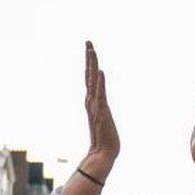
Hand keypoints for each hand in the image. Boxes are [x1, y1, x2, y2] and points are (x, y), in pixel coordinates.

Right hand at [83, 41, 119, 168]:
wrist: (103, 153)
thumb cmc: (105, 139)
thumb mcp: (103, 120)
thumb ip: (100, 112)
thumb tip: (100, 109)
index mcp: (92, 101)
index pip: (90, 78)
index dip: (90, 63)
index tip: (90, 49)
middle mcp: (91, 101)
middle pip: (89, 75)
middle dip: (89, 58)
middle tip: (89, 41)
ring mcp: (95, 106)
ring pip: (93, 81)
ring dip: (93, 65)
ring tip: (92, 50)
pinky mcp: (101, 113)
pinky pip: (100, 95)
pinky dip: (100, 83)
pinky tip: (101, 72)